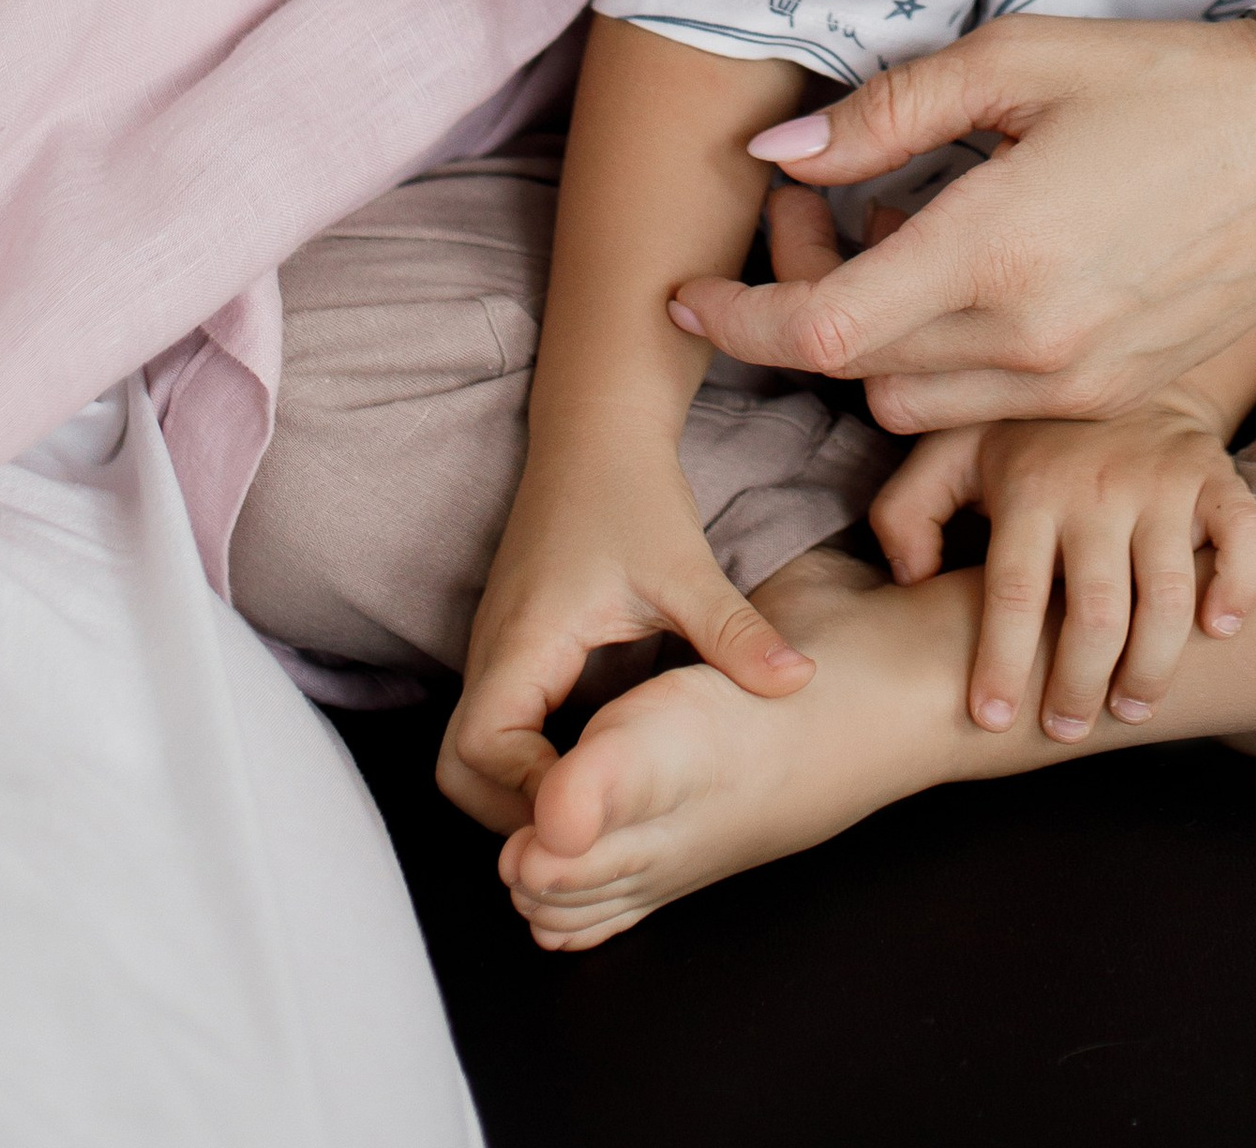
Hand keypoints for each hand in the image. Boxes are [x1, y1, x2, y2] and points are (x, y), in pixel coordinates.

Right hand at [437, 448, 811, 833]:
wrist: (598, 429)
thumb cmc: (631, 491)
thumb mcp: (686, 566)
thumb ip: (736, 633)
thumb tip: (798, 684)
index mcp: (523, 639)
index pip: (480, 750)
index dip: (527, 794)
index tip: (594, 807)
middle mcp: (494, 652)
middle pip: (457, 768)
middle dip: (510, 811)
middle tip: (590, 827)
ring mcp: (496, 651)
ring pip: (471, 752)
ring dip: (518, 790)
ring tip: (595, 808)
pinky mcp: (512, 647)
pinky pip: (497, 726)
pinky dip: (526, 761)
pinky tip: (592, 768)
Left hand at [669, 13, 1255, 430]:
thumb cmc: (1161, 80)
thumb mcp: (1019, 61)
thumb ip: (888, 115)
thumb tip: (780, 154)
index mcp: (994, 250)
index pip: (821, 333)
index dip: (735, 325)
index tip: (685, 301)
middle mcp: (1030, 340)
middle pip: (858, 377)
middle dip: (806, 320)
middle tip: (809, 227)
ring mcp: (1076, 384)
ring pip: (917, 405)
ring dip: (879, 346)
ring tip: (900, 244)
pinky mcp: (1111, 398)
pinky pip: (987, 407)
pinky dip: (950, 358)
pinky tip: (974, 275)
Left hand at [871, 393, 1255, 742]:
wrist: (1116, 368)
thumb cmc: (1025, 435)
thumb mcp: (950, 453)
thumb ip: (907, 511)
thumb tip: (911, 579)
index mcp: (1029, 486)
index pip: (1015, 591)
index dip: (1004, 663)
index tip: (992, 719)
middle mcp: (1097, 485)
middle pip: (1096, 612)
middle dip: (1080, 686)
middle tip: (1067, 726)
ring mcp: (1162, 480)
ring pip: (1169, 595)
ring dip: (1153, 667)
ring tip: (1131, 705)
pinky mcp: (1215, 476)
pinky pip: (1244, 538)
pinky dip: (1239, 589)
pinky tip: (1218, 630)